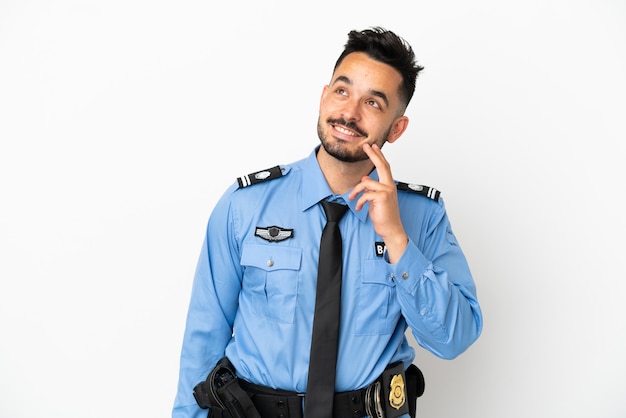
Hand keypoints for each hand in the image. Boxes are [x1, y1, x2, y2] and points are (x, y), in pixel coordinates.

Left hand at [348, 143, 407, 262]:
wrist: (390, 229)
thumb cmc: (383, 215)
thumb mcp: (375, 199)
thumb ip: (371, 188)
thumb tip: (365, 178)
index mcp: (388, 185)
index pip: (384, 167)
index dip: (378, 156)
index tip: (372, 147)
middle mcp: (389, 186)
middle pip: (382, 166)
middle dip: (373, 155)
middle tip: (366, 146)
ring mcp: (387, 191)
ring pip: (366, 183)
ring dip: (356, 190)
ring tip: (352, 198)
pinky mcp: (382, 197)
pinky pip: (365, 194)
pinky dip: (360, 201)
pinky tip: (359, 208)